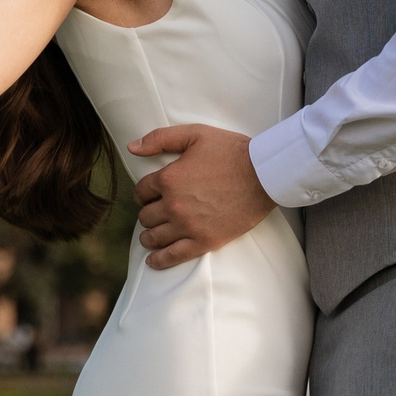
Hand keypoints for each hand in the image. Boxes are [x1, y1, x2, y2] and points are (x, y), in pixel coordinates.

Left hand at [127, 124, 275, 269]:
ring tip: (151, 235)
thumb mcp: (195, 134)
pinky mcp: (204, 241)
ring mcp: (188, 226)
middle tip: (156, 211)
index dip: (144, 191)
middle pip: (145, 216)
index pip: (141, 191)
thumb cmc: (231, 151)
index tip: (151, 193)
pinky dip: (159, 260)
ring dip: (149, 236)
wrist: (264, 174)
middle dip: (148, 212)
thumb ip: (160, 138)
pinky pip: (173, 256)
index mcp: (168, 178)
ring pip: (154, 237)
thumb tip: (131, 147)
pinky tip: (152, 260)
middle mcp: (174, 205)